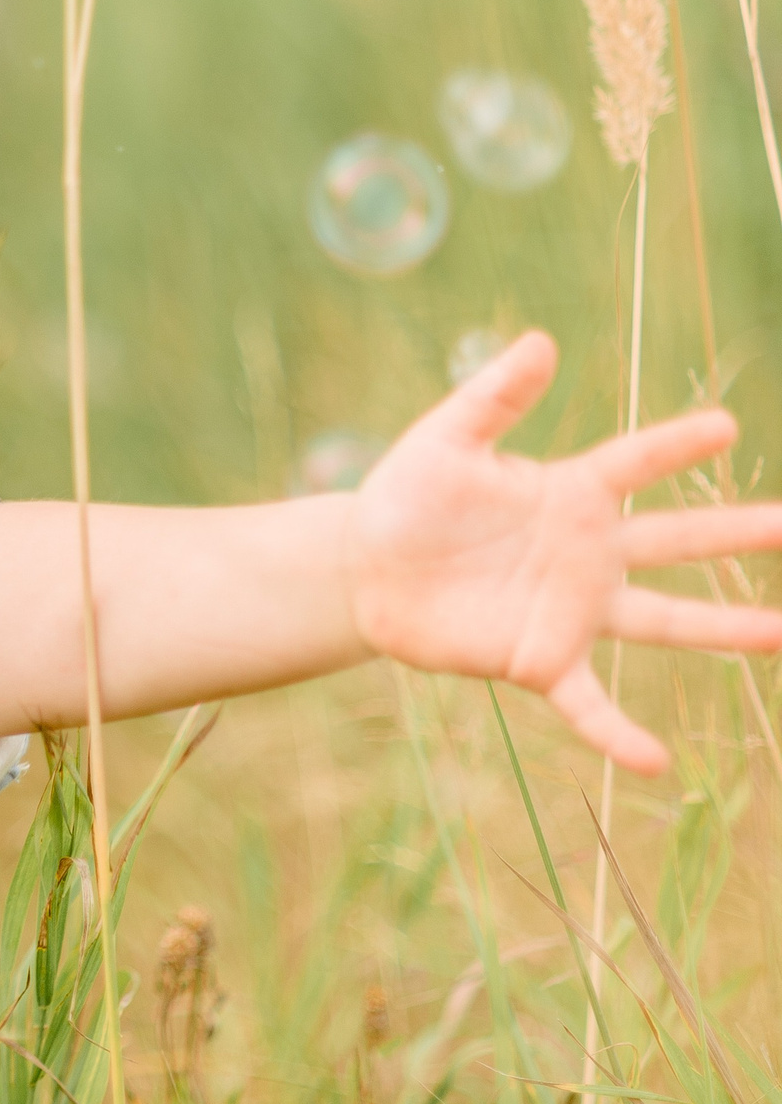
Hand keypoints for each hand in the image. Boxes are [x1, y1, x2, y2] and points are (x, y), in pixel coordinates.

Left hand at [345, 329, 781, 774]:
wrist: (364, 569)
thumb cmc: (405, 498)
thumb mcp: (443, 441)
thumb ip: (494, 397)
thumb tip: (542, 341)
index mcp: (567, 493)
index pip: (635, 462)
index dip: (676, 446)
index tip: (725, 426)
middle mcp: (585, 551)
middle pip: (677, 540)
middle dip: (740, 532)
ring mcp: (570, 608)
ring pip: (663, 619)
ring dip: (724, 628)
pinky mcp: (538, 658)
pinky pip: (590, 702)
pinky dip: (619, 733)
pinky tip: (659, 762)